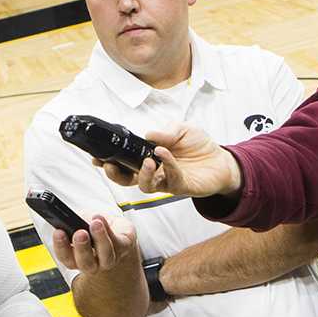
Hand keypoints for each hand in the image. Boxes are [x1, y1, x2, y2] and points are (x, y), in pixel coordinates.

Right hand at [52, 215, 141, 277]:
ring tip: (95, 224)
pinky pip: (117, 241)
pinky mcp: (124, 248)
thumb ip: (75, 221)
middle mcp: (92, 263)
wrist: (118, 233)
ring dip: (100, 238)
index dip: (60, 246)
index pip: (65, 257)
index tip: (59, 232)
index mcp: (75, 258)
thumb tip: (75, 216)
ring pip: (105, 255)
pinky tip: (102, 219)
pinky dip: (110, 229)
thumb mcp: (80, 222)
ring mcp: (109, 258)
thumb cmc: (96, 230)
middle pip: (85, 263)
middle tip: (80, 233)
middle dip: (82, 248)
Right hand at [95, 123, 241, 198]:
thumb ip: (164, 132)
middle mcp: (153, 171)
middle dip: (114, 174)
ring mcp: (165, 181)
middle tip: (108, 165)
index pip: (123, 160)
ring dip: (142, 173)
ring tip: (147, 161)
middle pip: (126, 179)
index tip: (96, 156)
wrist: (221, 161)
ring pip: (144, 185)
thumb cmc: (198, 145)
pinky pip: (169, 178)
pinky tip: (165, 153)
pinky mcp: (179, 187)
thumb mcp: (181, 129)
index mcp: (148, 156)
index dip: (108, 160)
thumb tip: (148, 134)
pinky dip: (166, 164)